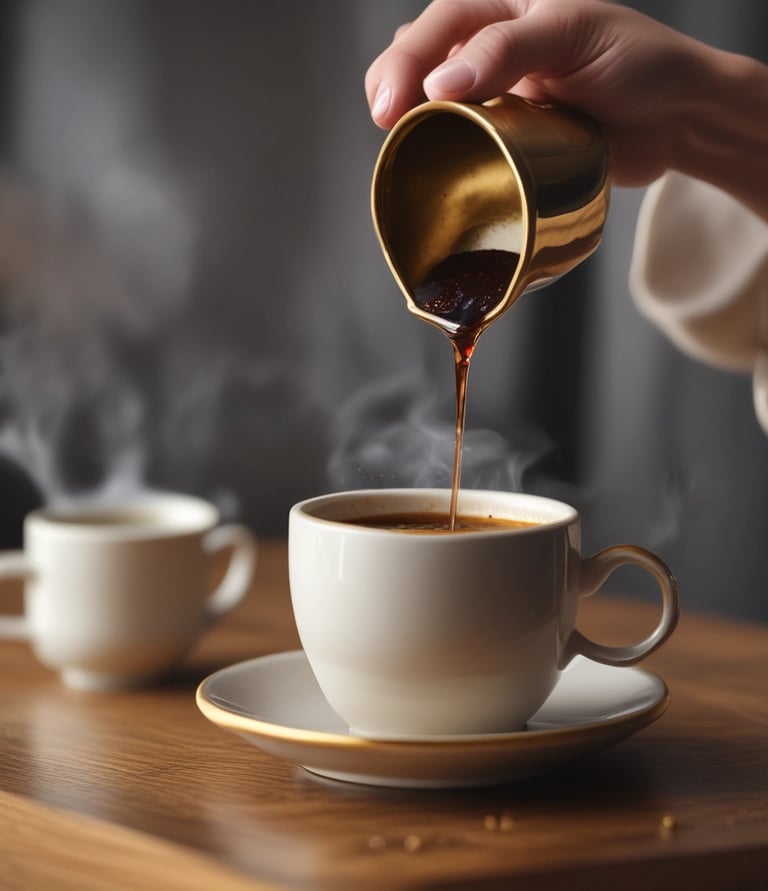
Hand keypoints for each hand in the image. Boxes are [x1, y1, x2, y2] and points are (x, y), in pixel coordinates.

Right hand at [366, 0, 767, 210]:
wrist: (676, 121)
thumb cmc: (637, 60)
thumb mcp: (574, 32)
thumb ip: (508, 48)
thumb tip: (438, 84)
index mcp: (507, 6)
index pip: (440, 22)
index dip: (409, 61)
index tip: (395, 106)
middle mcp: (492, 47)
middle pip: (420, 56)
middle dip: (393, 85)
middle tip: (385, 124)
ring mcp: (496, 94)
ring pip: (430, 99)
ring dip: (406, 118)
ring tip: (392, 139)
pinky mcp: (505, 137)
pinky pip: (459, 141)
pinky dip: (437, 151)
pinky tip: (424, 160)